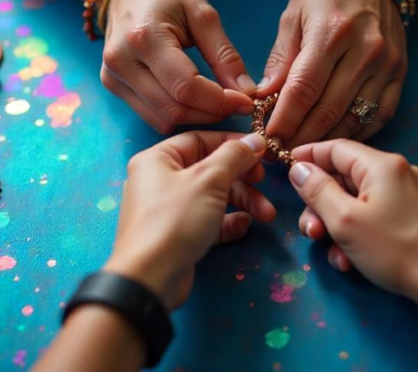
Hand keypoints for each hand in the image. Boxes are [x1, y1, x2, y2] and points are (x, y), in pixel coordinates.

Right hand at [100, 0, 255, 133]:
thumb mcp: (202, 14)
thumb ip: (224, 55)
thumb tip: (247, 92)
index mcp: (145, 37)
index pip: (186, 87)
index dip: (220, 101)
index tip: (246, 101)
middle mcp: (122, 61)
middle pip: (174, 108)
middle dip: (211, 113)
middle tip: (236, 104)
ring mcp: (113, 76)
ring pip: (162, 119)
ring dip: (196, 118)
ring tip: (216, 102)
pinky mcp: (112, 85)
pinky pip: (151, 115)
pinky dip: (178, 115)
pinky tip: (194, 100)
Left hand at [104, 131, 274, 309]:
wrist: (149, 278)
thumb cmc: (175, 220)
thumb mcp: (209, 180)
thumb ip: (234, 156)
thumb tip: (255, 139)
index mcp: (157, 159)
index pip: (200, 140)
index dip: (232, 144)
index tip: (261, 151)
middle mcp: (160, 181)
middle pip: (210, 170)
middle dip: (242, 180)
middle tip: (264, 184)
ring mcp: (168, 210)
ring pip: (212, 197)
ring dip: (242, 203)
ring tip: (267, 215)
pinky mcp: (178, 235)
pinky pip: (207, 221)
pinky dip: (227, 222)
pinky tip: (243, 227)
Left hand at [260, 0, 407, 147]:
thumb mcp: (293, 16)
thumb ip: (281, 59)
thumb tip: (264, 99)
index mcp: (332, 32)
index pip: (303, 89)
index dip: (284, 120)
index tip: (268, 139)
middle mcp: (364, 50)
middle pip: (329, 109)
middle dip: (301, 138)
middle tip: (280, 154)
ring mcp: (387, 63)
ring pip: (355, 118)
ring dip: (327, 141)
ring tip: (303, 153)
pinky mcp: (400, 72)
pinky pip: (380, 115)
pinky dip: (357, 134)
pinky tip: (336, 141)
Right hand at [288, 140, 417, 302]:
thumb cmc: (394, 249)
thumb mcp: (345, 222)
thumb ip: (318, 191)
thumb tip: (299, 168)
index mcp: (381, 165)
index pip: (335, 148)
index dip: (307, 156)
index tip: (285, 169)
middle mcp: (399, 171)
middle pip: (346, 178)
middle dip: (322, 206)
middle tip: (313, 234)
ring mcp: (412, 194)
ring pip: (361, 201)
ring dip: (340, 227)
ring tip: (337, 257)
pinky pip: (379, 215)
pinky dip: (362, 233)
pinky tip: (355, 261)